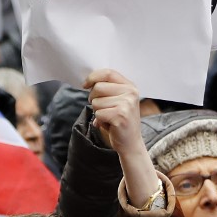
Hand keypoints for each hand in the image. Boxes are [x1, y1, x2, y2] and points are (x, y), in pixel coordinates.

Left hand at [85, 69, 156, 206]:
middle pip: (98, 87)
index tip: (85, 85)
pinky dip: (99, 121)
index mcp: (130, 86)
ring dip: (98, 111)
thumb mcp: (118, 100)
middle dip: (94, 98)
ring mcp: (126, 104)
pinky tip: (109, 124)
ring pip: (96, 102)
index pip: (108, 73)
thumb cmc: (121, 121)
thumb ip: (107, 89)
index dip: (93, 77)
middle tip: (103, 109)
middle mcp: (131, 93)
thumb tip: (87, 83)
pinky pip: (98, 114)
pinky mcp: (120, 116)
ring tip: (108, 118)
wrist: (131, 144)